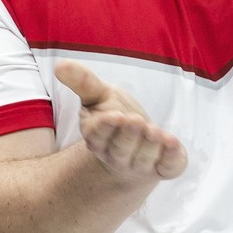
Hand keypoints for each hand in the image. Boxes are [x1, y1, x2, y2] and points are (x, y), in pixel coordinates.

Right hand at [55, 60, 186, 179]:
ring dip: (150, 145)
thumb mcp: (97, 95)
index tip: (114, 115)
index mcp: (97, 139)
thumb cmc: (114, 116)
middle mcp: (117, 156)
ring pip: (144, 159)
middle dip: (128, 136)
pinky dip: (172, 158)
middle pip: (121, 150)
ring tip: (154, 130)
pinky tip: (173, 143)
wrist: (135, 144)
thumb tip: (59, 65)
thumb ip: (81, 81)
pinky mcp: (163, 167)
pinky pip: (168, 167)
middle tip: (135, 120)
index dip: (105, 127)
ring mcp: (141, 165)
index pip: (97, 137)